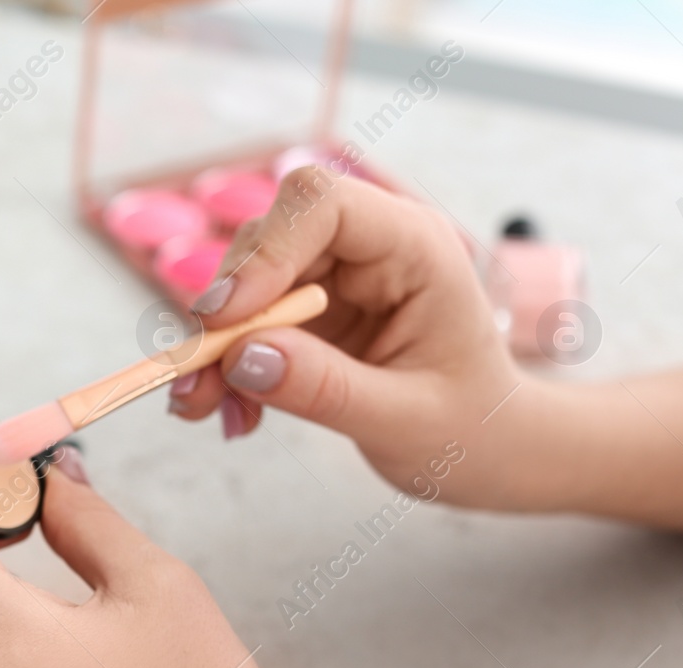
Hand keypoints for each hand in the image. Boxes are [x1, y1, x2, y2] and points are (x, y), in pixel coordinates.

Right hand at [172, 169, 537, 509]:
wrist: (488, 448)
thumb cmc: (471, 428)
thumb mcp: (404, 420)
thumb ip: (324, 388)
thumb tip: (241, 357)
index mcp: (415, 248)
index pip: (323, 205)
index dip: (264, 251)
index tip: (224, 319)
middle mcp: (369, 247)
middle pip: (267, 239)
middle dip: (223, 313)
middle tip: (194, 383)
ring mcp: (334, 277)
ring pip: (243, 284)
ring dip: (212, 347)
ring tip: (203, 409)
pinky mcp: (307, 312)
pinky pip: (245, 324)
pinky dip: (224, 367)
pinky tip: (231, 413)